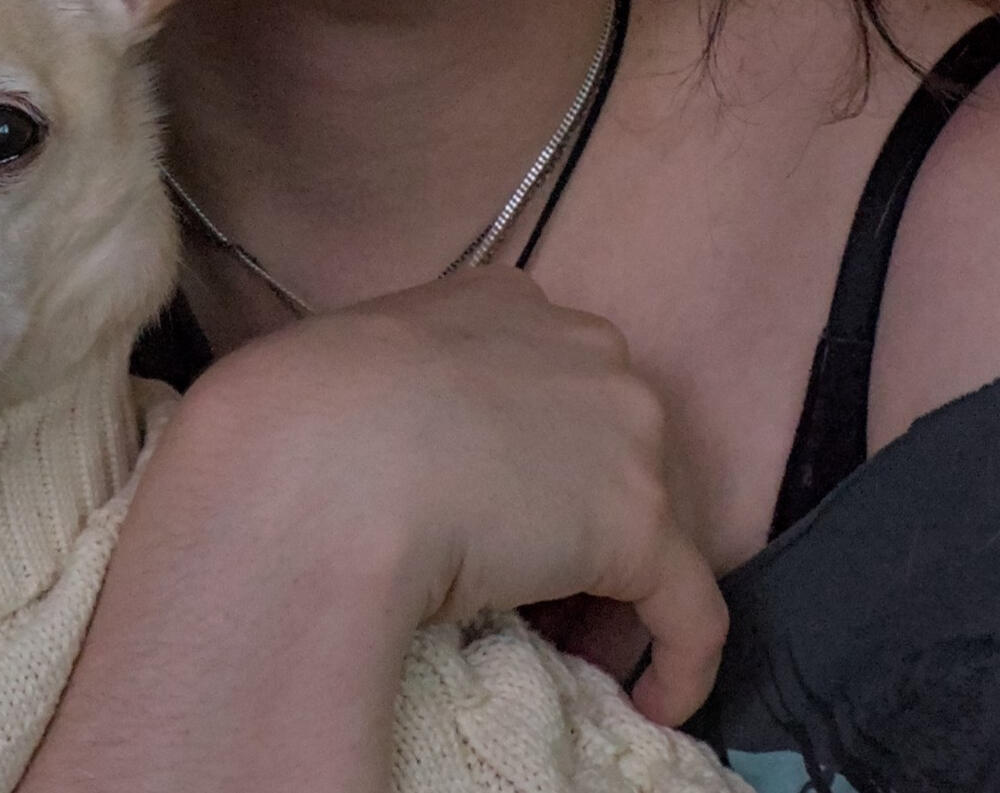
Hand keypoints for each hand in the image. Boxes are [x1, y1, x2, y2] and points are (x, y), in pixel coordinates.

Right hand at [184, 265, 726, 724]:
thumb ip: (406, 387)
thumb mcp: (358, 363)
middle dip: (587, 517)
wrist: (328, 458)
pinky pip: (692, 604)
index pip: (556, 383)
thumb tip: (393, 446)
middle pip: (618, 445)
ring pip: (655, 519)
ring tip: (572, 642)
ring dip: (619, 582)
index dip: (542, 457)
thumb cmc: (307, 409)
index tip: (510, 514)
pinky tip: (655, 699)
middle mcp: (584, 346)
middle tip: (540, 587)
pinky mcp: (640, 523)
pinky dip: (682, 656)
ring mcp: (623, 427)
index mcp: (508, 300)